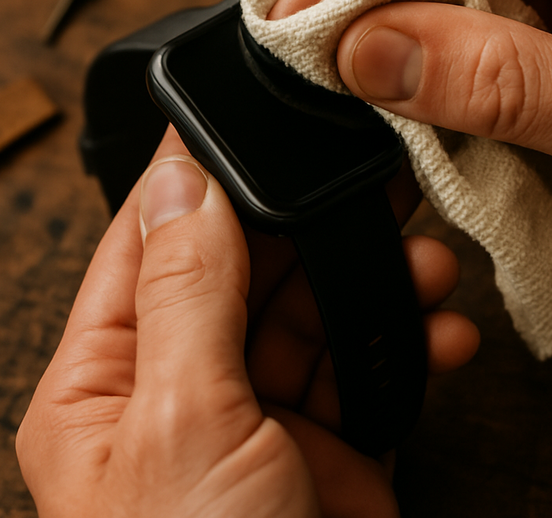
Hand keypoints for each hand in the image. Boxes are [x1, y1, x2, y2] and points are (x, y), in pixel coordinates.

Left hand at [16, 129, 478, 517]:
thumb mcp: (181, 421)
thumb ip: (187, 290)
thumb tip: (180, 179)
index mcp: (108, 373)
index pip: (150, 236)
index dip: (199, 172)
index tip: (249, 111)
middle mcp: (179, 383)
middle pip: (247, 262)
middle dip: (311, 220)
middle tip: (369, 172)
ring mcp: (257, 411)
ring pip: (314, 305)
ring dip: (371, 274)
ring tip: (426, 251)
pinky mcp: (326, 440)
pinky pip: (365, 360)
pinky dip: (408, 337)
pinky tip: (444, 325)